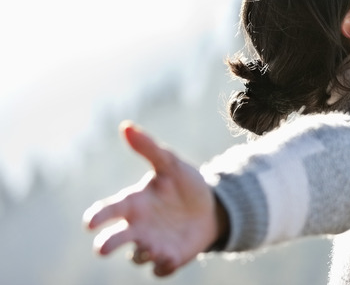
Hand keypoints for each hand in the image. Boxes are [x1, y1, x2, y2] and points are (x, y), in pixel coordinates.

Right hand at [83, 121, 222, 276]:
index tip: (90, 223)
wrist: (213, 207)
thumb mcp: (171, 164)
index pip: (108, 211)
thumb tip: (126, 126)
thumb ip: (149, 148)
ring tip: (152, 248)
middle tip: (102, 249)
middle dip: (107, 245)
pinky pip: (160, 270)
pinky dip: (162, 266)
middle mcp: (137, 227)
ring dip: (142, 253)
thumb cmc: (184, 185)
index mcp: (133, 204)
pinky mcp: (169, 258)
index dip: (97, 217)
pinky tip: (171, 258)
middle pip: (114, 240)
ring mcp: (152, 244)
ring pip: (137, 256)